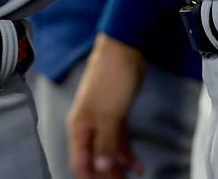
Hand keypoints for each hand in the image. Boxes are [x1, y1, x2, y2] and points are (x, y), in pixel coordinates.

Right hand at [67, 34, 145, 178]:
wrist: (123, 52)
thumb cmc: (110, 79)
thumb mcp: (108, 116)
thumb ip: (105, 143)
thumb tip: (101, 168)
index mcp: (79, 127)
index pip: (80, 163)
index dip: (92, 178)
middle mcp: (88, 127)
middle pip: (94, 161)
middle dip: (106, 175)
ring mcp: (102, 122)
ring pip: (107, 153)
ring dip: (118, 168)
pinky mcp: (115, 117)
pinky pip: (118, 142)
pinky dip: (127, 155)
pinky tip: (137, 166)